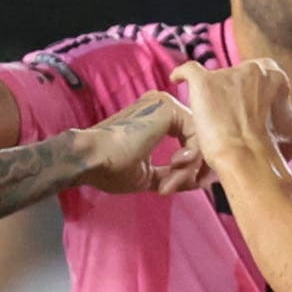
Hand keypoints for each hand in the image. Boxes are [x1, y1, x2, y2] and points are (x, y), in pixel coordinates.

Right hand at [71, 92, 202, 195]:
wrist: (92, 158)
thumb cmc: (110, 167)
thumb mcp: (147, 175)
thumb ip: (170, 174)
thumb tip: (194, 181)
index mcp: (156, 118)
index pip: (187, 138)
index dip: (190, 166)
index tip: (181, 185)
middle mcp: (162, 107)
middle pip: (196, 137)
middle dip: (194, 167)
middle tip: (181, 186)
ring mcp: (165, 105)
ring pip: (198, 137)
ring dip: (189, 166)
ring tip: (170, 182)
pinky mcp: (168, 109)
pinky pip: (196, 134)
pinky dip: (190, 157)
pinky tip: (174, 167)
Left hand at [165, 59, 291, 175]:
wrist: (246, 159)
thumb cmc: (272, 150)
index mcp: (274, 75)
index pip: (257, 81)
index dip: (252, 100)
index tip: (249, 118)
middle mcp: (251, 68)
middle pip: (235, 81)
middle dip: (232, 100)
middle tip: (229, 124)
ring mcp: (226, 73)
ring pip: (214, 85)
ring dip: (212, 103)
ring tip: (210, 126)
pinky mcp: (203, 82)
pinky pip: (188, 70)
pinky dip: (182, 74)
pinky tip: (178, 81)